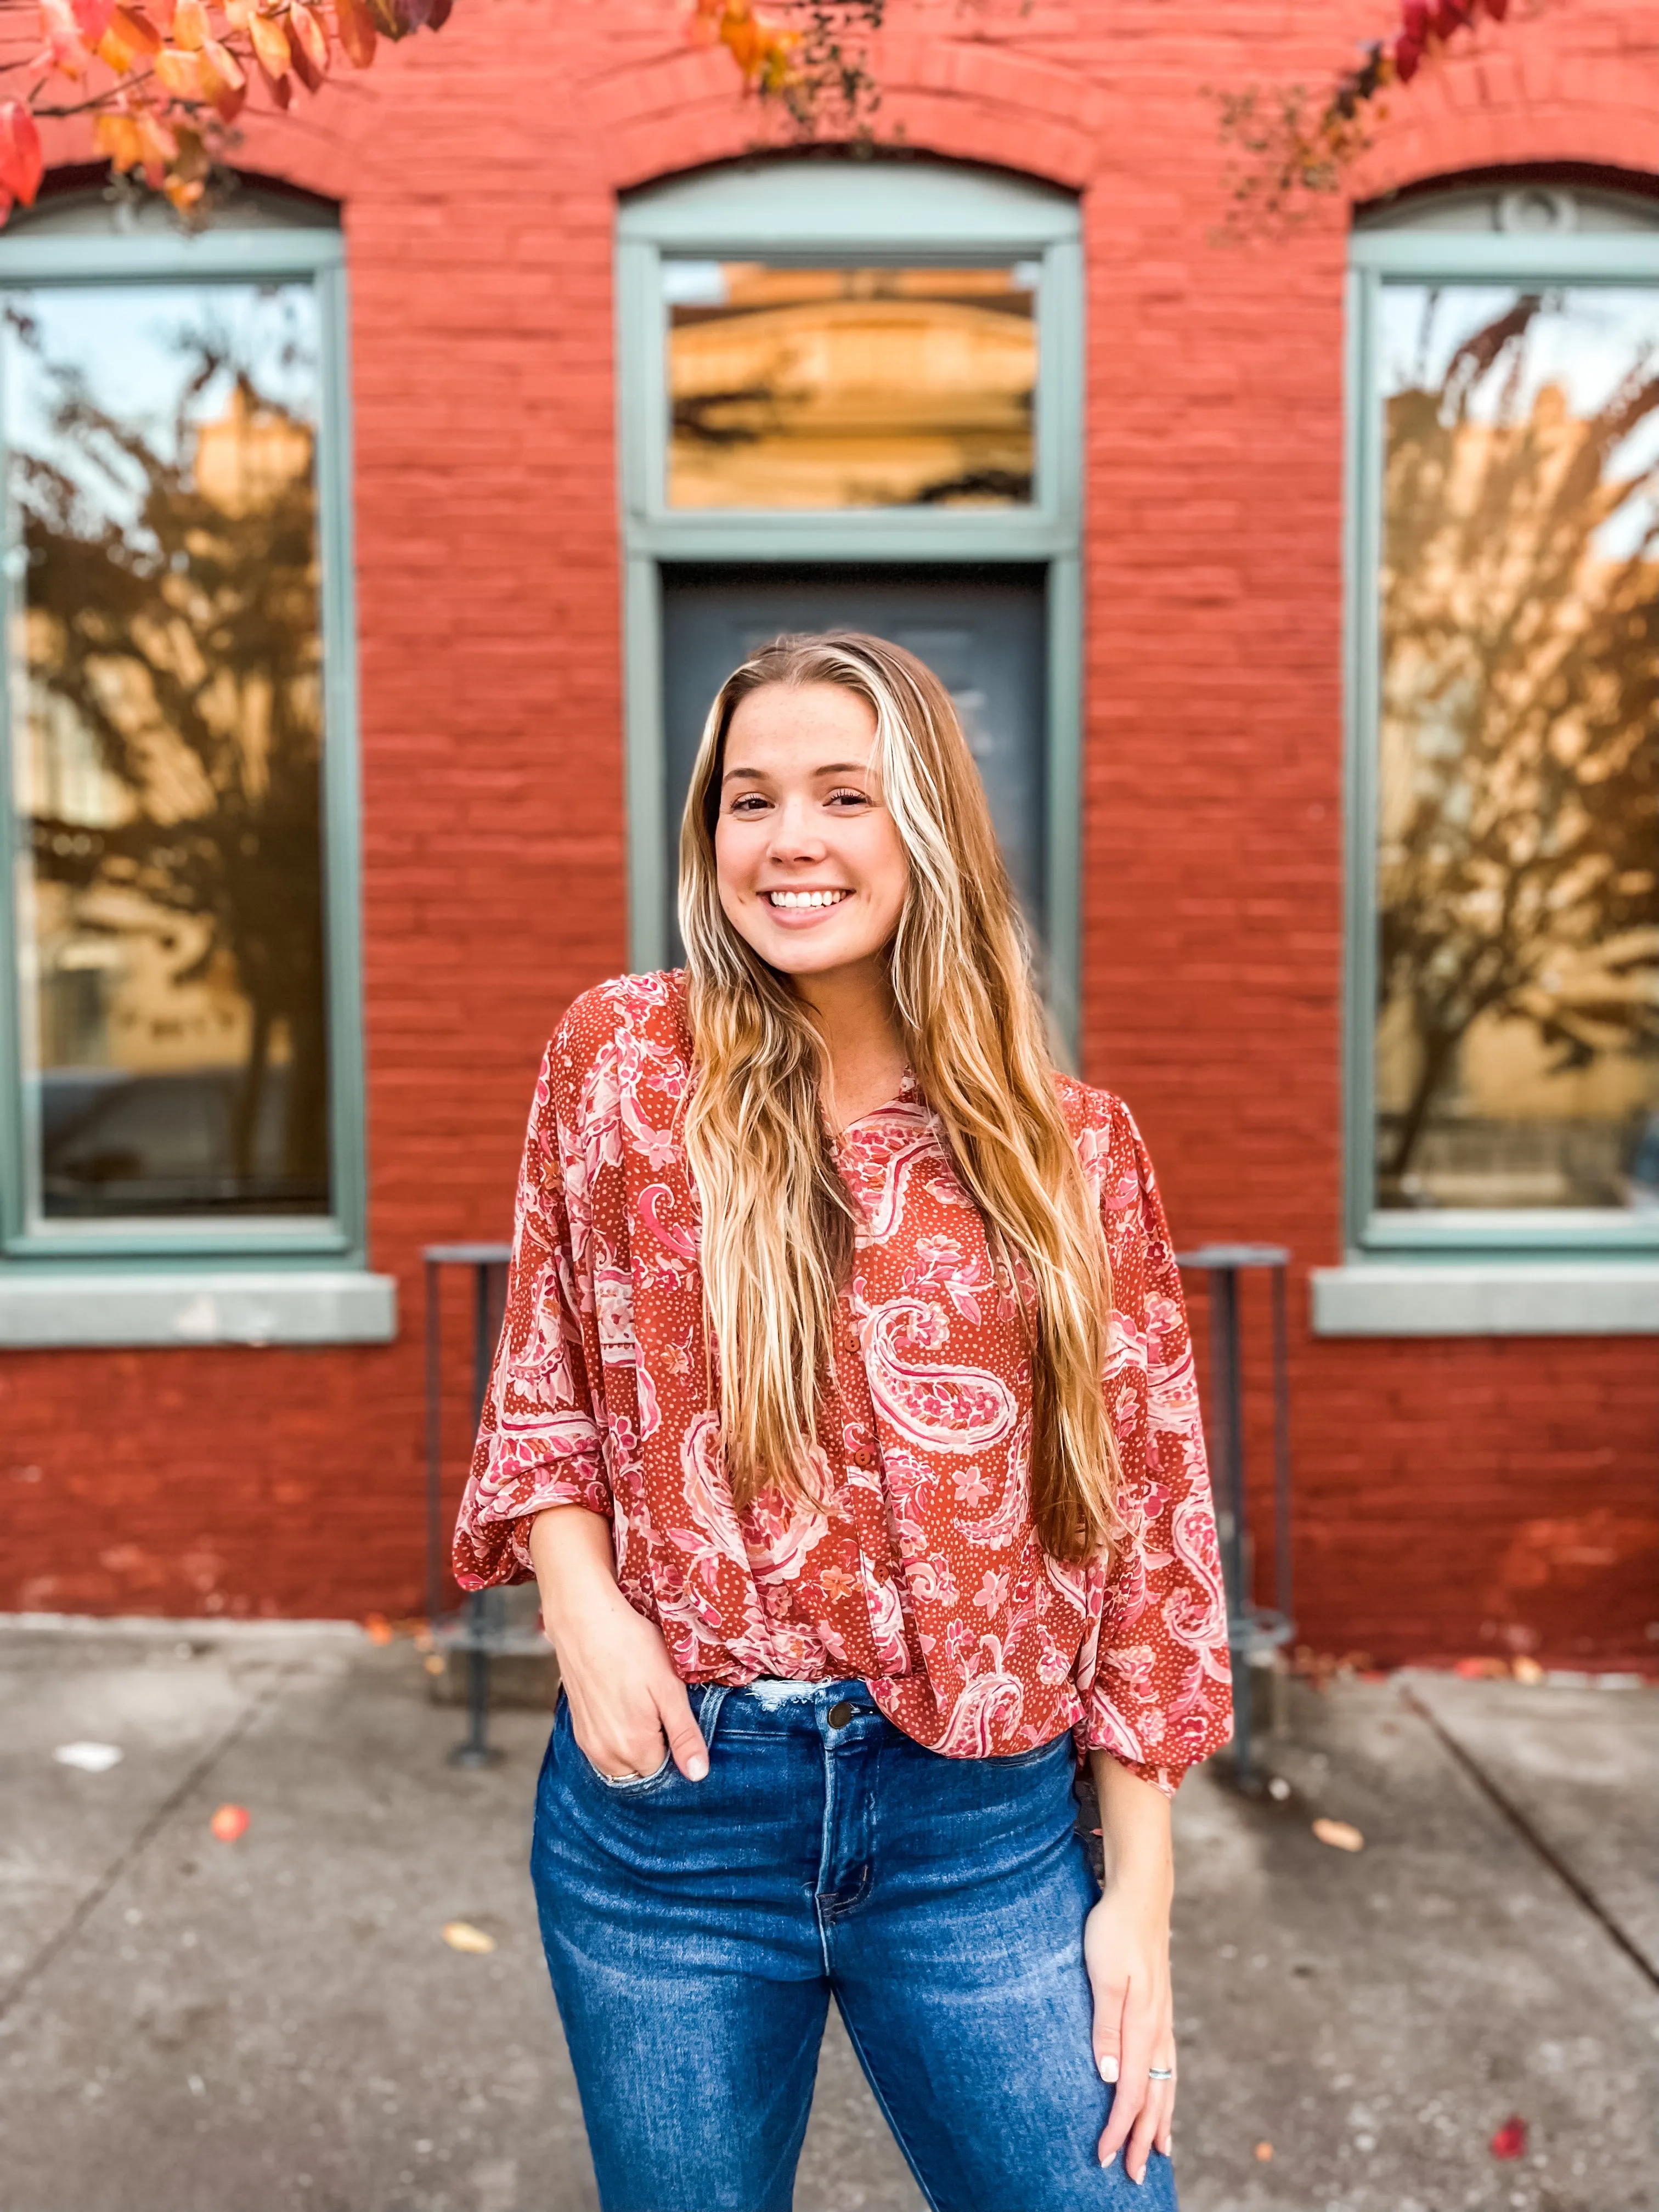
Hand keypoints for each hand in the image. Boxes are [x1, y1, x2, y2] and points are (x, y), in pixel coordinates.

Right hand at [528, 1506, 708, 1782]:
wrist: (584, 1619)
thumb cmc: (631, 1647)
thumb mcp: (669, 1688)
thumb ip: (684, 1735)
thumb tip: (699, 1776)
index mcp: (633, 1747)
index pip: (665, 1771)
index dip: (676, 1747)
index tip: (676, 1717)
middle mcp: (605, 1754)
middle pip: (642, 1770)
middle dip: (656, 1749)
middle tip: (660, 1707)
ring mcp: (587, 1741)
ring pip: (621, 1762)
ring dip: (635, 1745)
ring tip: (642, 1704)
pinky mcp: (577, 1726)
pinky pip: (603, 1748)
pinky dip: (616, 1736)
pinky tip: (623, 1704)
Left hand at [1085, 1882, 1175, 2182]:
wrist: (1141, 1894)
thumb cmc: (1114, 1930)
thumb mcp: (1103, 1975)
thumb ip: (1106, 2026)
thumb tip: (1108, 2077)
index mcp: (1142, 2025)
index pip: (1130, 2092)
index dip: (1119, 2129)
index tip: (1105, 2159)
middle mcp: (1157, 2028)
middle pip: (1154, 2097)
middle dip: (1144, 2138)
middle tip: (1137, 2176)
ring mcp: (1163, 2018)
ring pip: (1165, 2083)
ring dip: (1161, 2119)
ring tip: (1161, 2150)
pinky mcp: (1161, 2007)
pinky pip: (1167, 2062)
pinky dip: (1166, 2090)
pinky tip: (1162, 2093)